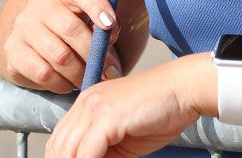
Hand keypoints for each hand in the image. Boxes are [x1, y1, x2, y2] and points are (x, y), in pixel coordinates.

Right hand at [0, 0, 122, 92]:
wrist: (32, 34)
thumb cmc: (71, 28)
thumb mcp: (88, 20)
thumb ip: (104, 32)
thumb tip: (111, 64)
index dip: (97, 6)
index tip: (110, 25)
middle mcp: (41, 4)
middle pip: (71, 29)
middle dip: (92, 55)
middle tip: (107, 72)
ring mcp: (24, 25)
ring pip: (58, 56)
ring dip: (79, 73)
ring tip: (87, 80)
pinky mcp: (12, 49)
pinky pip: (43, 73)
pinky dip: (61, 84)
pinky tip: (68, 85)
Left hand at [46, 57, 207, 157]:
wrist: (183, 89)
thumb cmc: (159, 112)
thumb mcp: (121, 137)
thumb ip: (101, 151)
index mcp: (86, 104)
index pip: (59, 142)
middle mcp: (85, 102)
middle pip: (58, 148)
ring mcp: (95, 107)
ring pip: (68, 152)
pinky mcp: (107, 117)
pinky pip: (86, 154)